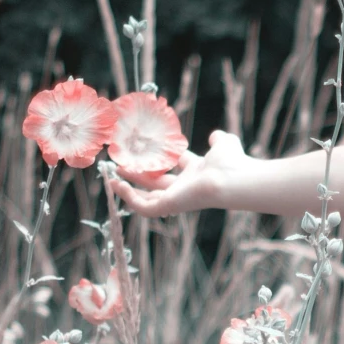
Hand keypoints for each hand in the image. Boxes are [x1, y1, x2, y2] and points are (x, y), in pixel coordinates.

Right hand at [108, 128, 244, 217]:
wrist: (232, 178)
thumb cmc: (232, 162)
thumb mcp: (224, 144)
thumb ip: (219, 140)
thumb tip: (216, 136)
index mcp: (196, 173)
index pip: (174, 166)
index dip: (160, 158)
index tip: (143, 148)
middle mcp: (185, 187)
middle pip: (156, 183)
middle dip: (137, 175)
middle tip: (119, 165)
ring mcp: (176, 198)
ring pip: (146, 198)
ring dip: (128, 189)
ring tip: (111, 177)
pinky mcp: (169, 206)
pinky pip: (144, 207)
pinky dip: (129, 198)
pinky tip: (117, 185)